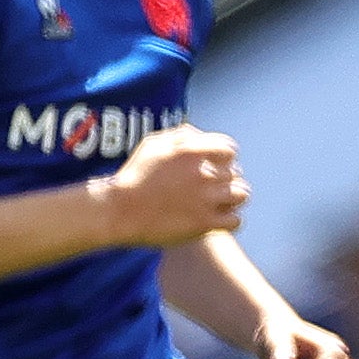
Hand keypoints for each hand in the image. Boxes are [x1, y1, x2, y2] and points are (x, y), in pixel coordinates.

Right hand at [96, 125, 246, 246]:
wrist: (117, 211)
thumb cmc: (133, 177)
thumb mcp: (152, 145)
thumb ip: (182, 135)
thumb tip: (202, 136)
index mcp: (193, 151)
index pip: (229, 150)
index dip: (222, 159)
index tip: (210, 168)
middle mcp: (204, 173)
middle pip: (235, 173)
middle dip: (223, 180)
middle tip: (207, 188)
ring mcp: (206, 199)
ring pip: (241, 194)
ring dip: (231, 198)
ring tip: (216, 203)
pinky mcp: (204, 223)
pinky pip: (235, 220)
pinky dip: (228, 220)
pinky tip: (213, 220)